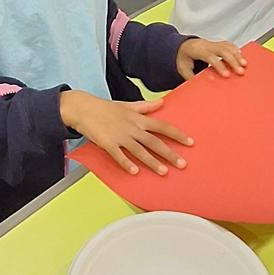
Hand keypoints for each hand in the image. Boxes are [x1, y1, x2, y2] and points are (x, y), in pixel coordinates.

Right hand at [60, 91, 192, 175]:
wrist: (83, 108)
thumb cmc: (106, 108)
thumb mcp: (128, 105)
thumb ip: (146, 106)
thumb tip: (162, 102)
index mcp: (138, 118)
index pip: (162, 126)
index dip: (177, 134)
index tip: (190, 142)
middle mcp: (132, 127)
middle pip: (154, 141)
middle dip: (169, 153)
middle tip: (182, 164)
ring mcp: (120, 135)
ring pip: (139, 150)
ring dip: (152, 162)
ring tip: (164, 172)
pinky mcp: (108, 143)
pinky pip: (119, 155)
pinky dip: (126, 163)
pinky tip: (135, 172)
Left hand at [175, 37, 246, 80]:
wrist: (182, 46)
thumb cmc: (183, 57)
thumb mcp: (183, 69)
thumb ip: (191, 77)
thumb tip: (201, 87)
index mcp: (196, 50)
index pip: (210, 57)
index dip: (219, 66)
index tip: (226, 75)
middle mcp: (206, 45)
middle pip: (222, 50)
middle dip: (233, 61)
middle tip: (240, 71)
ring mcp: (213, 43)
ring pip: (227, 46)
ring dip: (236, 55)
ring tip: (244, 65)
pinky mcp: (217, 44)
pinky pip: (228, 44)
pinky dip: (235, 50)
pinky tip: (240, 57)